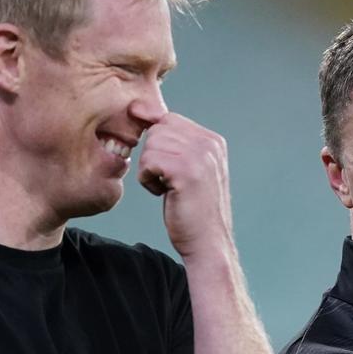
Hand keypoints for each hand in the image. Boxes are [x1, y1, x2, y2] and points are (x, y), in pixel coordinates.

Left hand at [137, 112, 233, 259]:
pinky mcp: (186, 171)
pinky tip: (164, 193)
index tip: (153, 157)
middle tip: (166, 179)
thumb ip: (175, 143)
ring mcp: (200, 156)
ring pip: (151, 144)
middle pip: (158, 129)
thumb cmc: (192, 210)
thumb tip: (139, 110)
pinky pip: (149, 161)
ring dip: (150, 168)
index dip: (154, 136)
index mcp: (212, 141)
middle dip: (152, 154)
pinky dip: (148, 179)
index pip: (170, 120)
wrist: (208, 243)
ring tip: (166, 187)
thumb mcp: (190, 169)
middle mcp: (209, 144)